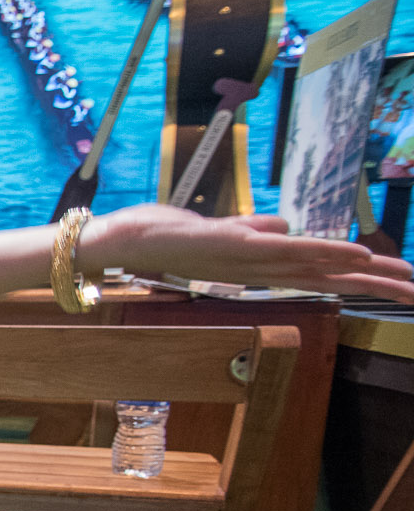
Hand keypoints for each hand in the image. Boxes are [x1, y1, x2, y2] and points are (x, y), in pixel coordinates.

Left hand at [88, 205, 413, 301]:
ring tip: (401, 275)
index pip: (324, 272)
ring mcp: (249, 259)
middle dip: (377, 284)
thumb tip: (286, 226)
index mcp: (263, 263)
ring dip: (359, 269)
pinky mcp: (232, 247)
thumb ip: (255, 230)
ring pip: (315, 265)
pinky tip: (351, 253)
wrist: (124, 241)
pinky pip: (283, 249)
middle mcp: (261, 267)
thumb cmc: (169, 237)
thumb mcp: (221, 230)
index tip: (405, 283)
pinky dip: (319, 251)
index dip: (365, 278)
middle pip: (330, 276)